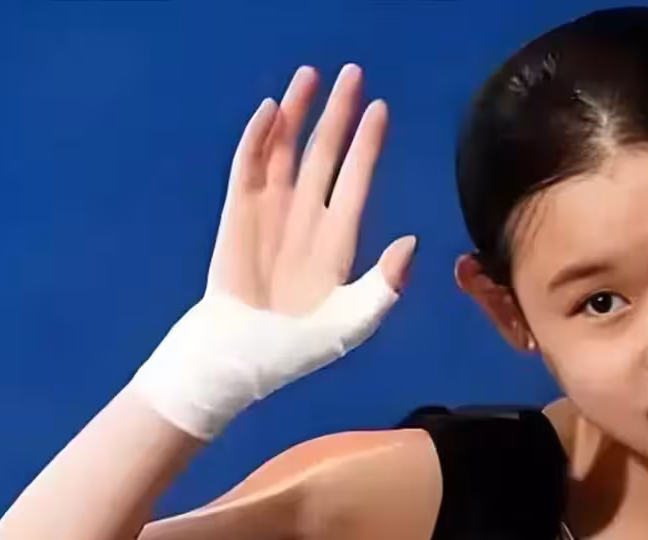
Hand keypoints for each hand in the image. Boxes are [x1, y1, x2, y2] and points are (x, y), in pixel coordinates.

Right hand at [132, 65, 414, 439]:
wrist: (235, 358)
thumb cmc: (293, 351)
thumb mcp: (349, 326)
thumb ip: (383, 288)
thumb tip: (411, 244)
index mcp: (338, 244)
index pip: (356, 182)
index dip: (368, 146)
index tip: (381, 110)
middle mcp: (307, 221)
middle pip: (325, 155)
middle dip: (338, 115)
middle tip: (352, 73)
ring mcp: (271, 215)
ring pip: (286, 151)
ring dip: (297, 115)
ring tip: (309, 76)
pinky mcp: (236, 215)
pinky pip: (248, 167)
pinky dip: (257, 139)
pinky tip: (270, 111)